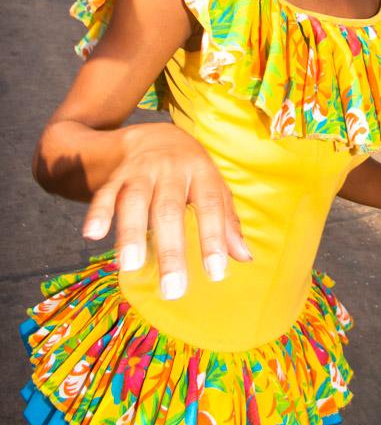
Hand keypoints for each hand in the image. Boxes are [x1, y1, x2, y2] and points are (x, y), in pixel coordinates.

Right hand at [82, 123, 250, 298]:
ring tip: (130, 266)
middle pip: (170, 210)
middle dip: (171, 250)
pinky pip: (106, 192)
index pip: (209, 206)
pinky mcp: (117, 175)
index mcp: (201, 172)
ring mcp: (142, 170)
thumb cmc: (191, 172)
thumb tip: (244, 257)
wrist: (154, 135)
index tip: (216, 273)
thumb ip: (227, 222)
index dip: (213, 238)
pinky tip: (93, 234)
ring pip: (136, 200)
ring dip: (132, 232)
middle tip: (173, 289)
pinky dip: (98, 211)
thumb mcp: (213, 187)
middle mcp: (171, 169)